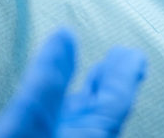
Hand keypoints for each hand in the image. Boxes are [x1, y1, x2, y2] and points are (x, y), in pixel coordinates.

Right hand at [0, 29, 146, 137]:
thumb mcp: (32, 119)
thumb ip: (49, 78)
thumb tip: (66, 36)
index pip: (115, 102)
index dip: (123, 75)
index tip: (132, 55)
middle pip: (102, 114)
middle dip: (109, 85)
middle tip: (119, 61)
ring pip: (82, 126)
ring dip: (87, 99)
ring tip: (91, 80)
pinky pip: (62, 133)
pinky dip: (64, 114)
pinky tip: (56, 113)